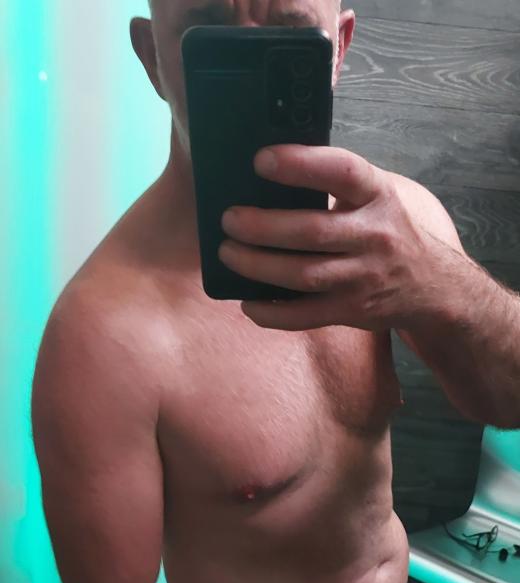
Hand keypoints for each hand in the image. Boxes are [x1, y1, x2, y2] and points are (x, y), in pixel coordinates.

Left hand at [218, 144, 464, 331]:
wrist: (433, 288)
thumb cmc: (393, 232)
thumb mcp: (380, 194)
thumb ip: (341, 180)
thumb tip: (278, 163)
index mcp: (378, 196)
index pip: (342, 172)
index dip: (301, 164)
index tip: (261, 160)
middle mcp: (374, 236)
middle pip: (311, 231)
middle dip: (262, 226)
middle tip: (229, 219)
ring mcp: (363, 277)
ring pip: (303, 274)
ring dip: (258, 265)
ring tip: (228, 253)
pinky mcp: (353, 311)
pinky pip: (305, 316)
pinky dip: (272, 312)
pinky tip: (248, 302)